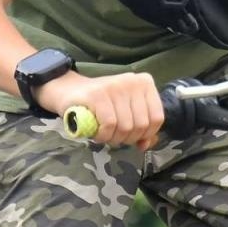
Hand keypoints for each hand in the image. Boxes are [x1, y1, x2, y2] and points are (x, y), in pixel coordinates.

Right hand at [43, 71, 162, 149]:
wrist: (70, 90)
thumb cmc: (102, 104)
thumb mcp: (126, 110)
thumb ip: (141, 127)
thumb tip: (147, 144)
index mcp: (145, 83)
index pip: (157, 117)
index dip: (147, 134)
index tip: (134, 137)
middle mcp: (132, 81)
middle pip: (141, 124)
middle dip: (128, 138)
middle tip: (115, 137)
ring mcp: (115, 86)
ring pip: (125, 127)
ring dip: (114, 139)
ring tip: (106, 135)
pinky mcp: (98, 95)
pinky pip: (109, 125)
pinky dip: (104, 135)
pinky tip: (98, 134)